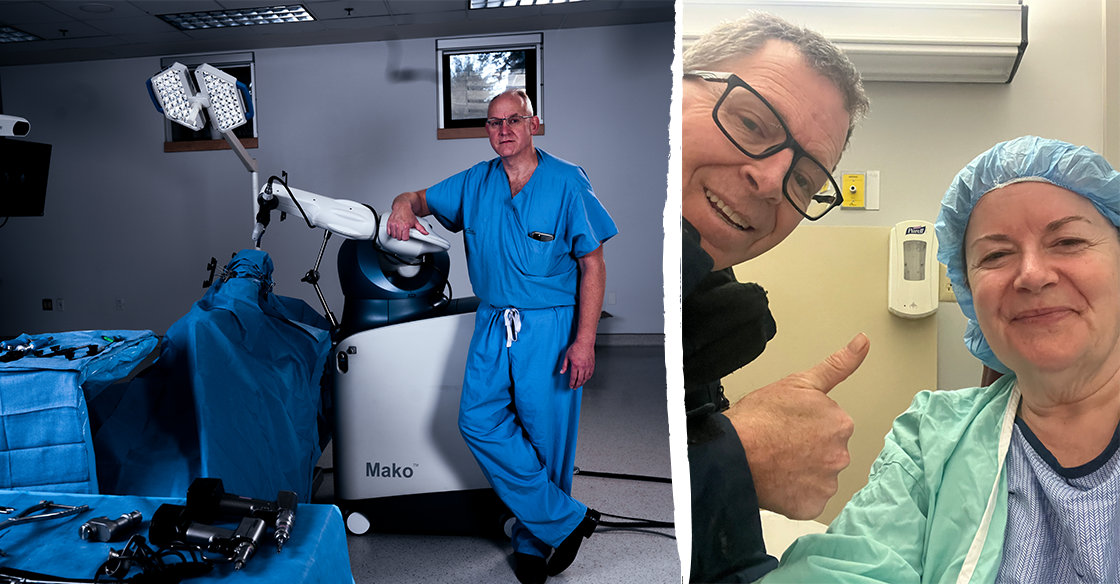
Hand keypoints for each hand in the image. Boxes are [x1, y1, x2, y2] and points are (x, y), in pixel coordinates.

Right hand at [386, 194, 428, 240]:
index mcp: (406, 225)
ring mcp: (393, 224)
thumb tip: (426, 233)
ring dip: (396, 235)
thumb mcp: (416, 221)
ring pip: (393, 235)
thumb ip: (421, 228)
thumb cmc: (408, 214)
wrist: (402, 206)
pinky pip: (388, 232)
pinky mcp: (389, 222)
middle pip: (399, 238)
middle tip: (403, 233)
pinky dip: (391, 232)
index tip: (407, 235)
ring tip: (399, 231)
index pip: (405, 238)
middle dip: (401, 236)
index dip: (406, 237)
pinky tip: (394, 230)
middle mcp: (399, 225)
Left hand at [560, 340, 594, 388]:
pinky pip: (590, 374)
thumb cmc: (576, 347)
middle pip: (580, 379)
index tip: (570, 386)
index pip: (573, 377)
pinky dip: (588, 378)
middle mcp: (582, 367)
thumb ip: (564, 365)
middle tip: (574, 388)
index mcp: (575, 365)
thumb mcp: (567, 356)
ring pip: (585, 378)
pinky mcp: (592, 364)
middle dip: (576, 385)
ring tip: (579, 385)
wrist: (585, 342)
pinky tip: (585, 379)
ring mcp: (588, 366)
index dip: (571, 383)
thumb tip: (562, 372)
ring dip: (582, 383)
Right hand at [724, 333, 868, 519]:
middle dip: (808, 449)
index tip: (788, 425)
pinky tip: (779, 481)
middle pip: (827, 452)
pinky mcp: (811, 505)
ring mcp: (826, 482)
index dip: (806, 425)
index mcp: (840, 423)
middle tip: (780, 443)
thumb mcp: (799, 382)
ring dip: (802, 472)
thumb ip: (837, 365)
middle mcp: (840, 454)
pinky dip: (795, 494)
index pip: (830, 426)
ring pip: (818, 477)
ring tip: (776, 462)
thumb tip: (863, 342)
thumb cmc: (758, 418)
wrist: (732, 452)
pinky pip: (808, 500)